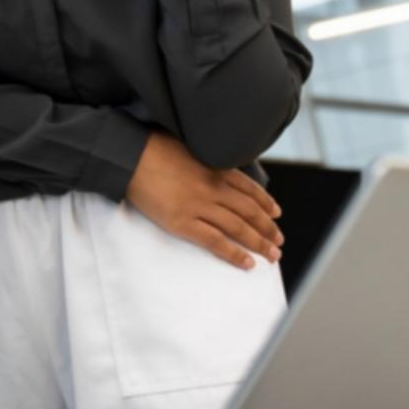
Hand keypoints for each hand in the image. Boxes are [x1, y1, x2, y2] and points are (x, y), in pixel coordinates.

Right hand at [124, 132, 283, 269]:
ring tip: (272, 256)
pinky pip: (215, 242)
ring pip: (238, 228)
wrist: (130, 155)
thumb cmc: (153, 146)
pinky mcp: (184, 222)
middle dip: (268, 228)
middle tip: (278, 242)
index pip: (249, 189)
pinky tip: (247, 263)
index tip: (276, 213)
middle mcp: (214, 187)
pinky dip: (234, 253)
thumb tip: (211, 163)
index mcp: (215, 167)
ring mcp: (200, 206)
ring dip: (259, 243)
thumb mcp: (188, 145)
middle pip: (249, 211)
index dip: (265, 203)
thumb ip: (204, 158)